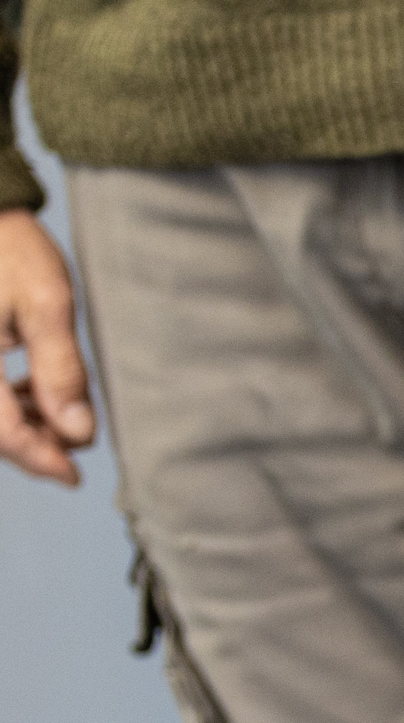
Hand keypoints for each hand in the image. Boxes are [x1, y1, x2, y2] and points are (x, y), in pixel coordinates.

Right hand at [0, 209, 99, 485]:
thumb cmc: (8, 247)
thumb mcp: (47, 304)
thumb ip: (62, 370)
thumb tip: (79, 432)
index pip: (4, 432)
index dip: (41, 459)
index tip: (74, 475)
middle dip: (33, 444)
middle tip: (74, 446)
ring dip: (20, 423)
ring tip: (60, 411)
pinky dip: (6, 399)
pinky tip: (33, 389)